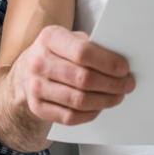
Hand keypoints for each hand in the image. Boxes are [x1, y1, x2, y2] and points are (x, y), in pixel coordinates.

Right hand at [8, 25, 134, 124]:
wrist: (26, 72)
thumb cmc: (56, 53)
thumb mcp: (69, 39)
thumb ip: (91, 46)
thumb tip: (120, 62)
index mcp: (49, 38)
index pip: (83, 52)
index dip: (107, 63)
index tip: (125, 69)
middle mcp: (39, 62)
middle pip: (83, 79)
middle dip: (112, 84)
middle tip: (127, 85)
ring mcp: (35, 86)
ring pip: (79, 100)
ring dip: (105, 100)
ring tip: (118, 96)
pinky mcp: (37, 107)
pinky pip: (69, 117)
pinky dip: (90, 114)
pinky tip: (99, 107)